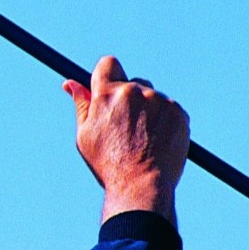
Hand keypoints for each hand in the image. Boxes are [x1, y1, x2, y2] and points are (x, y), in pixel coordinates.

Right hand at [63, 55, 189, 224]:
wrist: (141, 185)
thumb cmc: (109, 164)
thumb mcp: (86, 136)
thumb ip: (82, 106)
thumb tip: (71, 84)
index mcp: (106, 94)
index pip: (108, 64)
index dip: (108, 75)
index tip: (109, 89)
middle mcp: (133, 91)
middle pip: (133, 82)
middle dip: (130, 99)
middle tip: (128, 127)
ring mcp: (158, 100)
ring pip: (153, 99)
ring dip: (149, 112)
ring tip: (144, 142)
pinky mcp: (178, 112)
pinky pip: (170, 110)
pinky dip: (165, 122)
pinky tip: (158, 143)